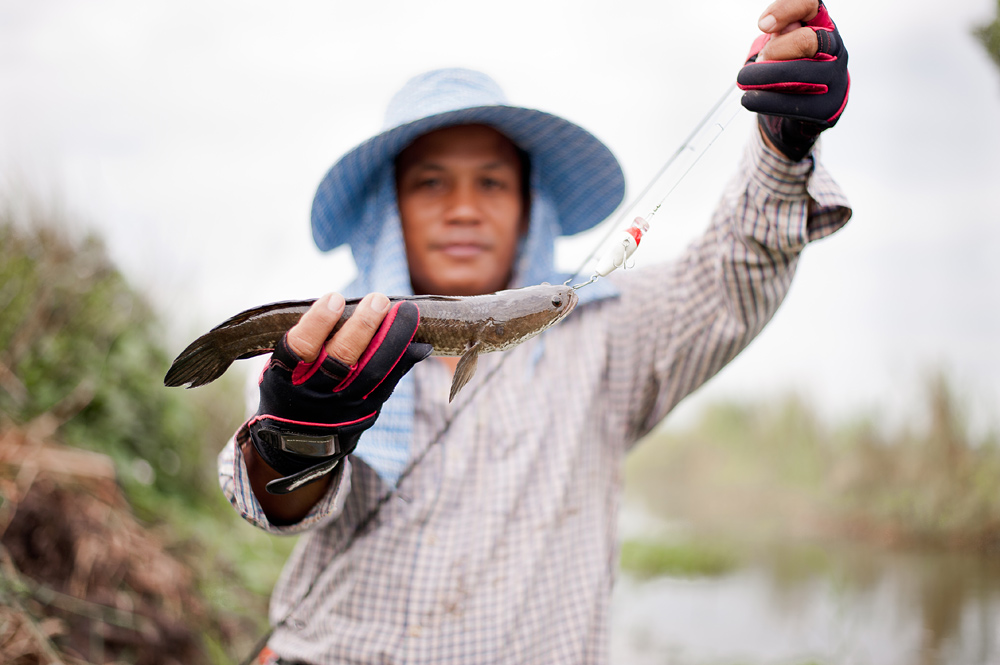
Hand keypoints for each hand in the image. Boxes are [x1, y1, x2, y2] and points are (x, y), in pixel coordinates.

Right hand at [247, 293, 431, 493]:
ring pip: (371, 371)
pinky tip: (418, 343)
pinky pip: (387, 386)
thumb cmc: (292, 388)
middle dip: (363, 325)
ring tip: (405, 312)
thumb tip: (339, 302)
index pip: (301, 346)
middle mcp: (314, 392)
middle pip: (341, 358)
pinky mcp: (364, 413)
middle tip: (378, 299)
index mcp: (285, 376)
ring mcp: (342, 405)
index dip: (318, 322)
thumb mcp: (282, 368)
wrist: (298, 444)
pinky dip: (404, 362)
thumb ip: (304, 339)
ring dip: (391, 339)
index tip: (335, 298)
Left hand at [737, 0, 849, 160]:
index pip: (809, 4)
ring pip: (802, 73)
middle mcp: (833, 46)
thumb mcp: (780, 40)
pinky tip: (751, 99)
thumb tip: (771, 29)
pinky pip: (796, 103)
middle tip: (758, 61)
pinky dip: (767, 101)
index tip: (762, 26)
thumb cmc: (789, 62)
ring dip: (767, 77)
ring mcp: (835, 76)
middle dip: (774, 51)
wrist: (806, 101)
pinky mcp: (828, 104)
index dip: (785, 11)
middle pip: (806, 41)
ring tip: (748, 80)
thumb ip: (778, 31)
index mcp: (821, 23)